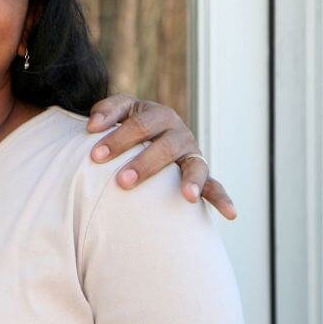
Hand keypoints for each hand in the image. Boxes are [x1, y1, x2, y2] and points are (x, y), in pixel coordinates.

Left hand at [86, 94, 236, 220]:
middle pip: (165, 147)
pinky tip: (230, 214)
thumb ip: (105, 111)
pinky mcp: (199, 172)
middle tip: (122, 181)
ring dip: (189, 181)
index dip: (118, 138)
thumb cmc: (127, 122)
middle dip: (144, 164)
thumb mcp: (118, 110)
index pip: (140, 124)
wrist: (146, 131)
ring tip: (186, 196)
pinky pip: (214, 185)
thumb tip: (93, 127)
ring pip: (193, 166)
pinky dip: (222, 198)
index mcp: (158, 115)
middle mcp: (179, 133)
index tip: (95, 156)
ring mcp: (191, 154)